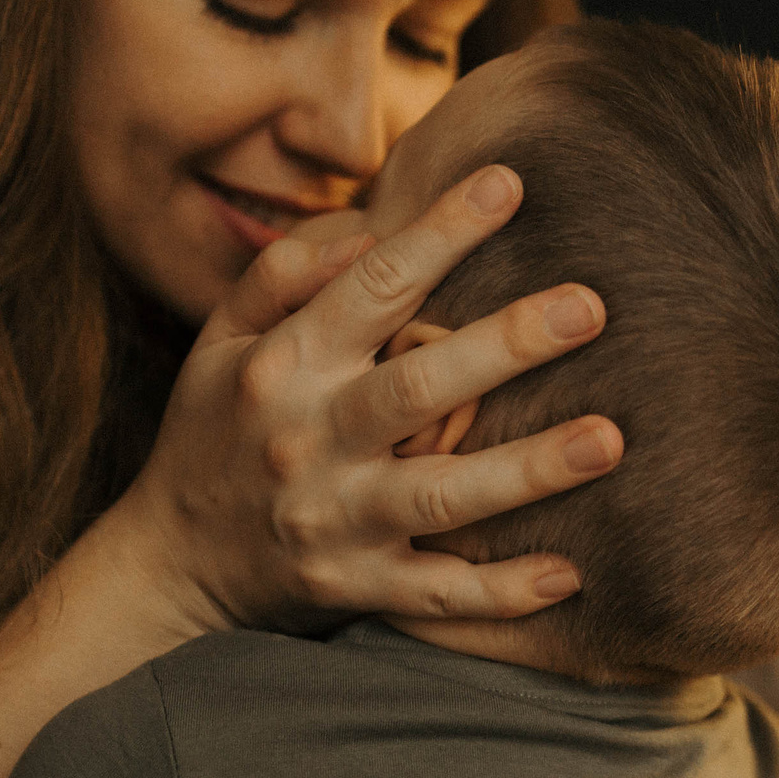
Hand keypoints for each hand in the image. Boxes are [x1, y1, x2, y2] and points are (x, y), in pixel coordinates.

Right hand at [120, 164, 623, 633]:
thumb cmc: (214, 432)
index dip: (440, 233)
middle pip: (419, 387)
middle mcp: (309, 440)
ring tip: (609, 438)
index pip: (371, 288)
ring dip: (528, 469)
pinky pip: (437, 594)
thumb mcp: (219, 344)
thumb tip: (361, 230)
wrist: (168, 567)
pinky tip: (568, 572)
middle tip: (589, 308)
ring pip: (441, 495)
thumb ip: (282, 278)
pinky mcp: (352, 588)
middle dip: (506, 346)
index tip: (509, 183)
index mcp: (283, 367)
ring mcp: (333, 521)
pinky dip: (501, 594)